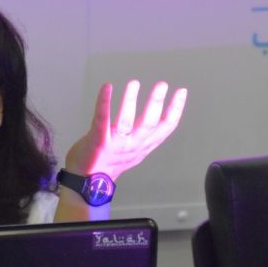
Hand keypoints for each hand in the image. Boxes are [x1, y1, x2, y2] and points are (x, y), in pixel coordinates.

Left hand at [64, 80, 186, 180]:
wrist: (86, 183)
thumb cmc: (106, 163)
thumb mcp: (132, 151)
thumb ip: (142, 136)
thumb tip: (153, 115)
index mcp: (143, 146)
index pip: (165, 128)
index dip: (175, 110)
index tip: (181, 92)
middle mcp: (133, 146)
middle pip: (148, 123)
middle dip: (156, 103)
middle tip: (162, 84)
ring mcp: (115, 145)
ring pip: (126, 121)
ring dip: (130, 101)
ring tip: (134, 83)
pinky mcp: (98, 142)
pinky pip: (101, 120)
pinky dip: (104, 103)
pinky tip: (107, 87)